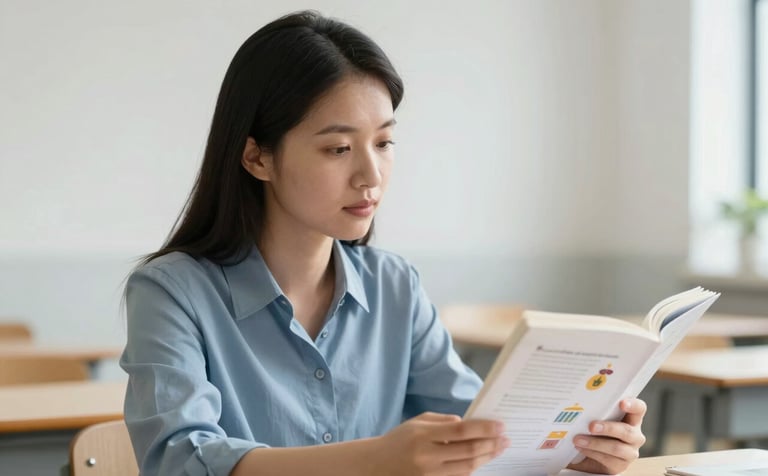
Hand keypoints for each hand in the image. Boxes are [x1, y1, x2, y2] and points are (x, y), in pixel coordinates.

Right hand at [368, 412, 508, 475]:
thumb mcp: (417, 422)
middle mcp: (428, 456)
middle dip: (491, 444)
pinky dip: (473, 469)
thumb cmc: (399, 440)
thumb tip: (468, 424)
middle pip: (468, 451)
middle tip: (506, 438)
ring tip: (499, 449)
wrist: (376, 465)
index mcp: (424, 435)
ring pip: (467, 467)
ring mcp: (430, 474)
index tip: (500, 426)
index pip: (461, 431)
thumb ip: (443, 421)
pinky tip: (482, 460)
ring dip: (487, 457)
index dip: (484, 429)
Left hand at [566, 398, 646, 474]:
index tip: (621, 403)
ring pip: (616, 448)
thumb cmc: (595, 431)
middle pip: (627, 431)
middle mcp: (634, 435)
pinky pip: (608, 459)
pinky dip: (591, 452)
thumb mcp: (597, 418)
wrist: (589, 456)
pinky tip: (580, 448)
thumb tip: (579, 406)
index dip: (633, 405)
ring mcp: (630, 452)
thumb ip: (596, 412)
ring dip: (595, 443)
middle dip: (608, 428)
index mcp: (631, 419)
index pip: (639, 409)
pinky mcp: (621, 465)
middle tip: (591, 426)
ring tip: (578, 439)